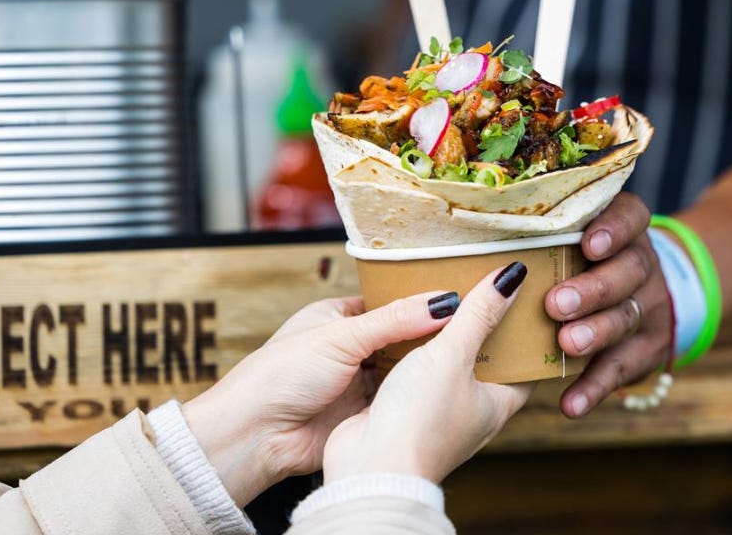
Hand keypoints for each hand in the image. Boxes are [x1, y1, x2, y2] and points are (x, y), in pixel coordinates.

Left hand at [182, 290, 459, 505]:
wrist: (256, 436)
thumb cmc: (280, 376)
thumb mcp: (341, 338)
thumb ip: (394, 320)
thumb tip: (443, 302)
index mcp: (337, 317)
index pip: (388, 300)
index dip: (420, 300)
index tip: (459, 296)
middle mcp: (350, 348)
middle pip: (401, 336)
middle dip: (430, 334)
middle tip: (475, 326)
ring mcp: (359, 382)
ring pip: (404, 368)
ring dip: (427, 365)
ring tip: (473, 353)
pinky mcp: (365, 413)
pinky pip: (400, 399)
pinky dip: (418, 394)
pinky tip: (447, 386)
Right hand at [323, 263, 535, 483]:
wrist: (369, 469)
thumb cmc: (420, 422)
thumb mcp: (454, 356)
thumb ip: (479, 315)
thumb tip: (512, 276)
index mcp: (497, 404)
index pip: (526, 364)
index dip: (528, 332)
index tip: (525, 299)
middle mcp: (470, 411)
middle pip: (485, 360)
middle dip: (480, 326)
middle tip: (480, 284)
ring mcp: (435, 413)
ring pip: (445, 365)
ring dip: (441, 335)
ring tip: (440, 294)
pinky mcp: (402, 412)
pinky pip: (412, 372)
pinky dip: (410, 349)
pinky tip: (402, 324)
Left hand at [545, 192, 672, 417]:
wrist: (626, 299)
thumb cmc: (565, 262)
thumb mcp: (560, 242)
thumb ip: (535, 241)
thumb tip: (485, 254)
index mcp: (621, 228)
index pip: (630, 216)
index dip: (614, 229)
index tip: (588, 245)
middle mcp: (640, 263)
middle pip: (629, 271)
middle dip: (593, 288)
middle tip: (557, 304)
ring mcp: (647, 306)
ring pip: (626, 317)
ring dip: (595, 333)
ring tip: (567, 344)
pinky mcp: (645, 348)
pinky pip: (621, 369)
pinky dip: (593, 387)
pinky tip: (570, 403)